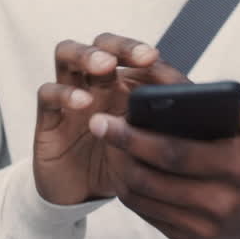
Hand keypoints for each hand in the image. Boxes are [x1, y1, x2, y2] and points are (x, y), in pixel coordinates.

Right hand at [33, 33, 186, 205]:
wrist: (83, 194)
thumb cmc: (119, 164)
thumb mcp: (145, 146)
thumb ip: (162, 126)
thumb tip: (192, 110)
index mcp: (121, 82)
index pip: (129, 52)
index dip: (141, 51)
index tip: (154, 57)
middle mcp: (94, 82)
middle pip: (101, 44)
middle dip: (120, 45)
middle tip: (140, 57)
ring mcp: (68, 94)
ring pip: (67, 54)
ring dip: (87, 55)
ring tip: (105, 66)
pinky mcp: (47, 115)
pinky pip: (48, 92)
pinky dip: (64, 93)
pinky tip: (82, 103)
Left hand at [89, 77, 239, 238]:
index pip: (177, 152)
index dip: (139, 137)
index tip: (112, 116)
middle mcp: (223, 202)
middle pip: (155, 177)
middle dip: (122, 149)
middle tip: (98, 125)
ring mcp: (204, 226)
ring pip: (146, 197)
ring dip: (120, 170)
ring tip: (106, 144)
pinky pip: (149, 214)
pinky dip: (130, 191)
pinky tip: (122, 169)